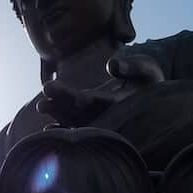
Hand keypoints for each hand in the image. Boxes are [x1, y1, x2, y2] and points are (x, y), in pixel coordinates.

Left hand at [36, 54, 164, 126]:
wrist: (151, 99)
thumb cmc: (149, 81)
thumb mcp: (148, 70)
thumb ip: (133, 67)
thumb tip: (112, 65)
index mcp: (125, 104)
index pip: (106, 103)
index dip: (93, 100)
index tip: (80, 97)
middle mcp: (110, 117)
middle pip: (86, 112)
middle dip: (66, 103)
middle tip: (48, 90)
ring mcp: (100, 121)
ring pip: (77, 120)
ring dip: (59, 113)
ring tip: (41, 105)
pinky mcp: (92, 121)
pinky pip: (75, 127)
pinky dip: (63, 127)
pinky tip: (48, 127)